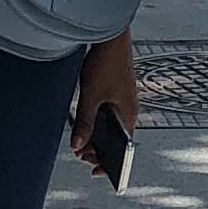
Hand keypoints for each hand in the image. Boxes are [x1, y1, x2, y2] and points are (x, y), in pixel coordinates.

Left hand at [69, 33, 138, 172]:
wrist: (111, 37)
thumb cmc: (106, 64)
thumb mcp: (91, 97)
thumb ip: (85, 123)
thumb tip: (78, 146)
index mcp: (129, 116)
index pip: (123, 149)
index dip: (110, 163)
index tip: (95, 171)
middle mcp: (129, 111)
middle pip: (116, 139)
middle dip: (99, 149)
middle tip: (80, 153)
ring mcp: (124, 102)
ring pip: (111, 127)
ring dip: (96, 135)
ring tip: (80, 140)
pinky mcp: (117, 93)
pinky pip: (108, 116)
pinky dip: (97, 123)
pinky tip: (85, 123)